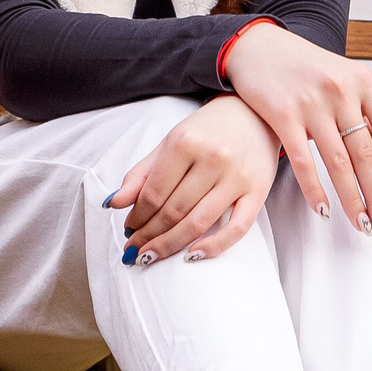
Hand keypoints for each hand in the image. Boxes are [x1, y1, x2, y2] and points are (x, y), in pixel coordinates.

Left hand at [106, 96, 280, 266]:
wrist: (252, 115)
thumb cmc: (205, 132)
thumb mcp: (169, 144)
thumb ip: (141, 174)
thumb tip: (113, 203)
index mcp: (185, 143)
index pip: (154, 192)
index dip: (137, 216)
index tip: (128, 230)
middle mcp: (212, 159)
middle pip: (174, 210)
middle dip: (150, 235)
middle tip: (134, 251)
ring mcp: (237, 178)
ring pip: (199, 223)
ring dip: (171, 245)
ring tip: (151, 256)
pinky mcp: (257, 193)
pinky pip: (237, 228)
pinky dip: (214, 246)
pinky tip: (192, 256)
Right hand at [219, 21, 371, 236]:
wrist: (256, 44)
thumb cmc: (303, 65)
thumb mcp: (344, 80)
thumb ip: (368, 116)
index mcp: (363, 81)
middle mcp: (340, 90)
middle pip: (366, 154)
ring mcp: (311, 102)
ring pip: (338, 163)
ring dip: (352, 200)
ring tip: (361, 224)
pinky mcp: (282, 114)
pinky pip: (303, 161)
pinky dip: (315, 189)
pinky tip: (323, 208)